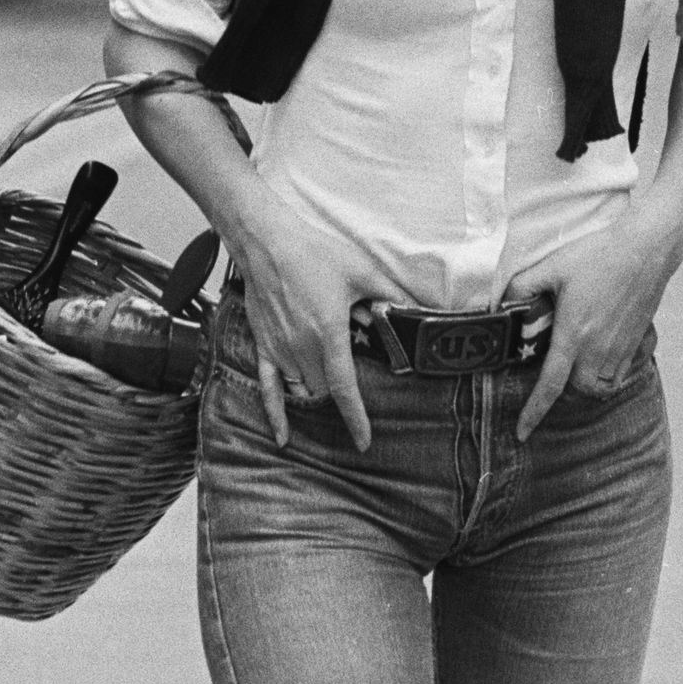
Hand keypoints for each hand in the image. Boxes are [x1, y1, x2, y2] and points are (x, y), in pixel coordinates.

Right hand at [235, 205, 378, 451]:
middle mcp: (301, 347)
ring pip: (303, 389)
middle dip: (341, 393)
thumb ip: (390, 295)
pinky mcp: (263, 345)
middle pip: (325, 391)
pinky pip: (267, 387)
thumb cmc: (313, 252)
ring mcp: (280, 349)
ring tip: (330, 384)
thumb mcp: (361, 271)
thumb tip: (419, 308)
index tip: (364, 442)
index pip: (343, 388)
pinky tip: (282, 436)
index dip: (355, 418)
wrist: (266, 241)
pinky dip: (275, 413)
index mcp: (328, 333)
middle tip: (356, 376)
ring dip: (318, 393)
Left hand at [508, 213, 675, 441]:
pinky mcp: (636, 341)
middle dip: (563, 388)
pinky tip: (601, 349)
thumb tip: (502, 302)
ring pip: (600, 385)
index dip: (533, 413)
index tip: (521, 434)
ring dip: (586, 381)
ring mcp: (620, 348)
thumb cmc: (600, 254)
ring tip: (578, 360)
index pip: (549, 386)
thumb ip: (522, 286)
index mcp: (573, 335)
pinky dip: (607, 371)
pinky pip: (619, 372)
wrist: (647, 248)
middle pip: (576, 390)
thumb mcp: (552, 266)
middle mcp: (598, 349)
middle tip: (553, 368)